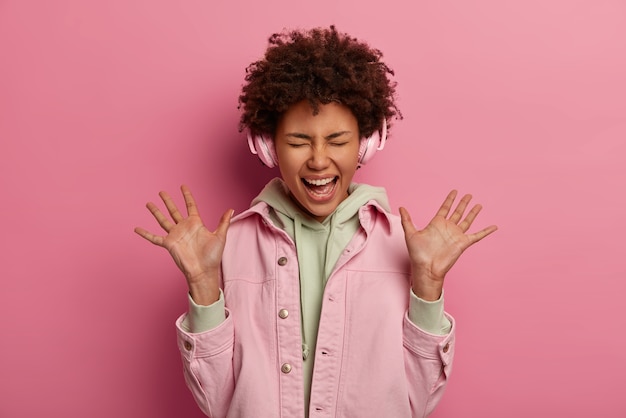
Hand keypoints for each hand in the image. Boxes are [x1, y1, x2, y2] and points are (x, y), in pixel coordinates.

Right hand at [134, 185, 232, 304]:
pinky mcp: (169, 244)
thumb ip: (224, 222)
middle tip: (161, 191)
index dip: (187, 196)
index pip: (190, 206)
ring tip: (148, 203)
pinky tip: (136, 229)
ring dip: (156, 212)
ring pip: (163, 220)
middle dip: (168, 201)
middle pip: (174, 210)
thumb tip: (231, 209)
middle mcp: (184, 228)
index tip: (182, 186)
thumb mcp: (220, 236)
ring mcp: (175, 235)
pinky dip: (145, 234)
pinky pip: (154, 238)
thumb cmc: (213, 256)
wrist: (203, 271)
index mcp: (196, 224)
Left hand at [399, 190, 496, 300]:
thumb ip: (407, 220)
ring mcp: (456, 235)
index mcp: (436, 224)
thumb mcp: (410, 234)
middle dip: (463, 203)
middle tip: (468, 195)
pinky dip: (486, 231)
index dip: (450, 200)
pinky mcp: (463, 243)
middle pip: (458, 212)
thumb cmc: (418, 254)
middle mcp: (447, 228)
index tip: (454, 191)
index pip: (445, 208)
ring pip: (467, 221)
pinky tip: (494, 227)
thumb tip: (401, 207)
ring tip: (478, 204)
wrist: (426, 268)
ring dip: (473, 213)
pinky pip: (477, 236)